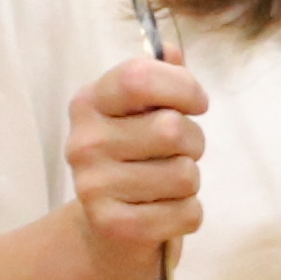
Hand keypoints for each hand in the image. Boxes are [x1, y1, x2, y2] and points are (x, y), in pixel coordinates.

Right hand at [65, 57, 206, 273]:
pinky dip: (189, 214)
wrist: (107, 229)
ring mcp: (93, 185)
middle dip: (194, 142)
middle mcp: (83, 142)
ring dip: (190, 181)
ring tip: (167, 184)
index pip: (140, 77)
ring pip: (185, 174)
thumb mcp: (142, 112)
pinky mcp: (113, 225)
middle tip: (178, 153)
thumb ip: (159, 78)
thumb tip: (170, 50)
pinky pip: (186, 212)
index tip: (197, 104)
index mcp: (89, 103)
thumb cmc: (135, 158)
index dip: (183, 87)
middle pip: (173, 129)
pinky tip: (166, 211)